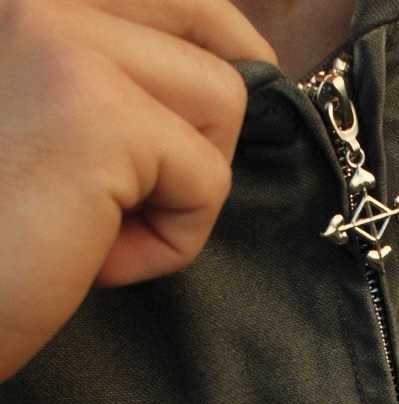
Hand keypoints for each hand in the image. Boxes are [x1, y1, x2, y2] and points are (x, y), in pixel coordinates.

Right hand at [0, 0, 276, 381]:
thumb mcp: (42, 121)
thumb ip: (109, 74)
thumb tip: (236, 68)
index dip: (221, 45)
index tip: (237, 87)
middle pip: (208, 39)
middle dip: (191, 136)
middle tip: (122, 197)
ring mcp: (55, 31)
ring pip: (221, 102)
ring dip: (177, 190)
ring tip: (93, 226)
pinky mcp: (92, 110)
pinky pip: (208, 180)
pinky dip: (168, 244)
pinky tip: (91, 259)